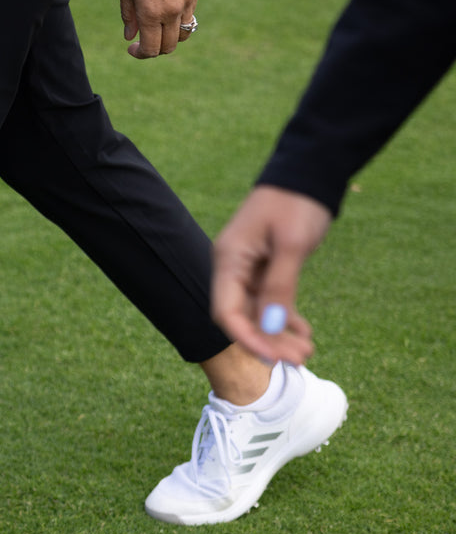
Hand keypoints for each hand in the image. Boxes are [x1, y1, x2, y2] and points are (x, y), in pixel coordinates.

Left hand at [118, 0, 198, 58]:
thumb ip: (129, 15)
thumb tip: (131, 36)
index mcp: (150, 12)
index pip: (152, 48)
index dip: (141, 54)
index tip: (133, 48)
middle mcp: (171, 12)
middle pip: (169, 46)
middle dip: (156, 49)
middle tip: (145, 40)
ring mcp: (186, 3)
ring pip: (183, 34)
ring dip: (170, 37)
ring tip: (158, 27)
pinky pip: (189, 15)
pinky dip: (179, 20)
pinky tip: (168, 10)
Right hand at [211, 185, 333, 364]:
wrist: (308, 173)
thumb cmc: (296, 202)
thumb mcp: (291, 244)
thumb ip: (280, 287)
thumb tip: (272, 328)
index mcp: (229, 260)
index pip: (226, 312)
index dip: (247, 339)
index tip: (274, 358)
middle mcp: (232, 268)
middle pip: (242, 318)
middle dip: (269, 342)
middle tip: (302, 359)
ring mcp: (248, 269)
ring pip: (258, 313)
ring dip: (280, 334)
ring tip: (308, 350)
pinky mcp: (266, 268)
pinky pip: (271, 301)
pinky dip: (286, 318)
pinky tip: (304, 331)